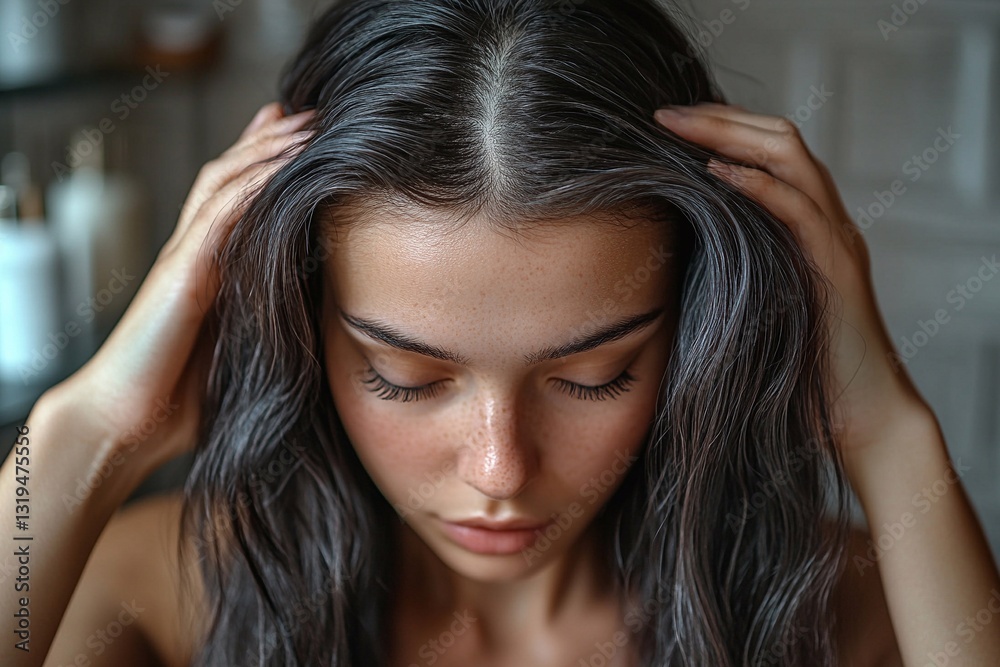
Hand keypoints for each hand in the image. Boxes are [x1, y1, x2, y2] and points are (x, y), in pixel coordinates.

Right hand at [42, 102, 314, 478]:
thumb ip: (266, 325)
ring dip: (266, 152)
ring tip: (306, 125)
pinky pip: (218, 219)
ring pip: (224, 186)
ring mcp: (185, 260)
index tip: (312, 140)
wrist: (127, 425)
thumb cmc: (182, 398)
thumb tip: (312, 325)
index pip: (241, 199)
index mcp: (210, 268)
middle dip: (272, 142)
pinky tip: (280, 167)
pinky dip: (250, 188)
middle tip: (316, 112)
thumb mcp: (240, 350)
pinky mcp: (181, 276)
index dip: (270, 164)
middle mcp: (195, 253)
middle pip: (233, 177)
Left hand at [653, 102, 931, 464]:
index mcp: (803, 224)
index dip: (719, 127)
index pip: (766, 151)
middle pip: (779, 139)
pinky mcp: (835, 268)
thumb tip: (665, 250)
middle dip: (719, 118)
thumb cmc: (797, 364)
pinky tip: (719, 173)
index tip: (666, 122)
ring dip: (732, 135)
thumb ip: (726, 266)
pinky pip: (799, 211)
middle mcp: (823, 221)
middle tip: (664, 112)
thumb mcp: (753, 301)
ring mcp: (834, 239)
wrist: (859, 414)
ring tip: (681, 127)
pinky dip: (759, 186)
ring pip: (793, 159)